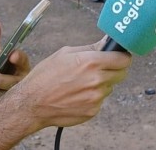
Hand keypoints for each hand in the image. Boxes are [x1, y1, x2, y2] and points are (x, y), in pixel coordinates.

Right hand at [13, 38, 131, 128]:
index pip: (123, 59)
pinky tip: (77, 95)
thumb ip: (91, 48)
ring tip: (81, 83)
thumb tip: (107, 43)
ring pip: (110, 87)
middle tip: (102, 69)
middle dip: (114, 69)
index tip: (118, 57)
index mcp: (91, 62)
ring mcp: (96, 98)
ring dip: (102, 84)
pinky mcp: (92, 111)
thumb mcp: (65, 54)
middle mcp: (97, 80)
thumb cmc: (45, 76)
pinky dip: (93, 97)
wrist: (32, 104)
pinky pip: (100, 100)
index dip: (122, 57)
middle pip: (122, 74)